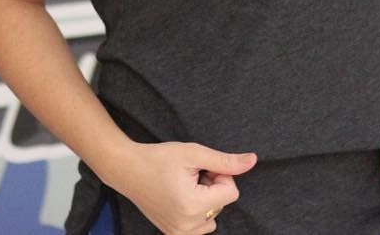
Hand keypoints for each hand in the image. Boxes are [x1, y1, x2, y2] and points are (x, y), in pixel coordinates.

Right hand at [108, 141, 255, 234]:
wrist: (127, 169)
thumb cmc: (158, 158)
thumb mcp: (194, 153)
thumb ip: (225, 161)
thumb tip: (252, 161)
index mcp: (193, 205)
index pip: (231, 192)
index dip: (220, 175)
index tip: (202, 168)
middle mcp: (187, 225)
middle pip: (223, 205)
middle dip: (212, 187)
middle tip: (190, 176)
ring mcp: (179, 233)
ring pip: (214, 217)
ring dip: (206, 201)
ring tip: (184, 187)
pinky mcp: (173, 234)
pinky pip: (200, 227)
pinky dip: (197, 212)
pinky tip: (180, 198)